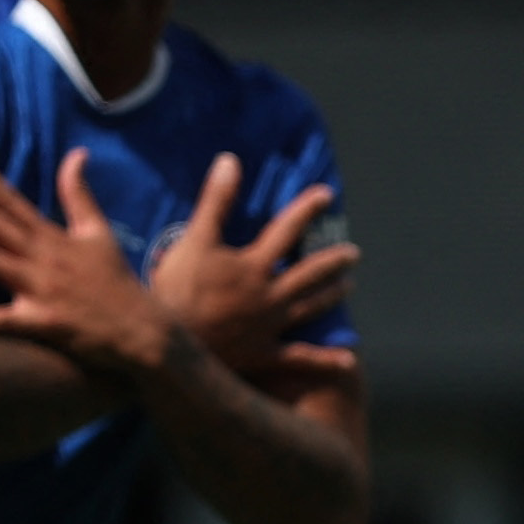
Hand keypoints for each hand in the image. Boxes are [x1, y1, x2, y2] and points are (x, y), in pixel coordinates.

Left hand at [0, 147, 170, 372]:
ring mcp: (40, 291)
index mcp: (53, 238)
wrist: (140, 330)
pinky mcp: (41, 324)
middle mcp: (43, 260)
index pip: (13, 202)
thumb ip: (79, 194)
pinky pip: (4, 322)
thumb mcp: (98, 231)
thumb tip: (76, 153)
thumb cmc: (115, 280)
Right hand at [151, 153, 358, 381]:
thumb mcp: (193, 240)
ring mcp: (269, 327)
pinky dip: (324, 360)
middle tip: (354, 254)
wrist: (170, 344)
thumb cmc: (177, 291)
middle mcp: (270, 295)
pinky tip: (348, 362)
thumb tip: (230, 160)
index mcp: (254, 265)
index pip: (286, 230)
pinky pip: (300, 359)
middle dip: (332, 260)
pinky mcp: (263, 355)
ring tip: (349, 287)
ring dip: (330, 296)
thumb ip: (215, 202)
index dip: (307, 210)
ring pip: (309, 308)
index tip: (327, 195)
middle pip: (308, 274)